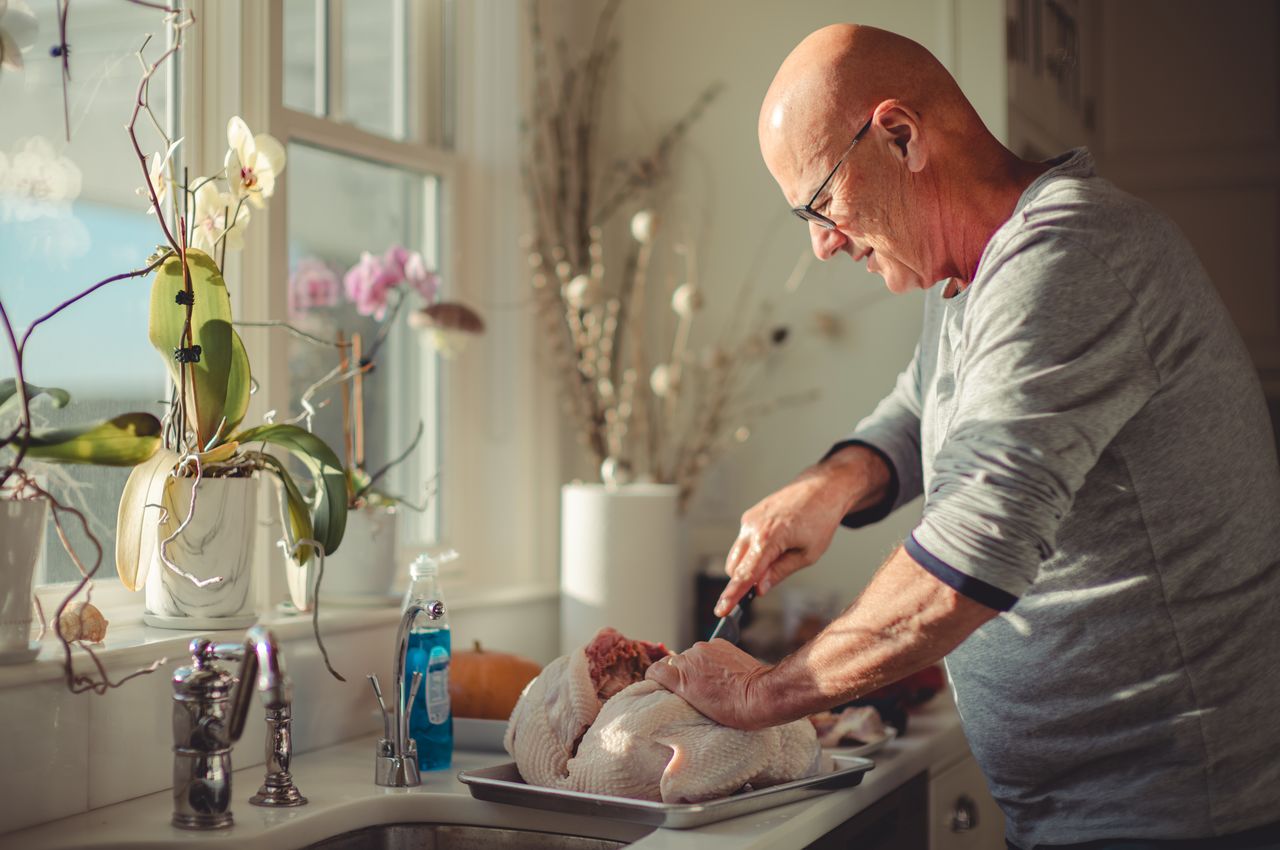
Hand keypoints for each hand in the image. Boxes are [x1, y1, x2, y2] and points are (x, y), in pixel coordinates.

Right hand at [645, 639, 773, 729]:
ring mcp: (704, 648)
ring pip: (692, 656)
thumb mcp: (698, 709)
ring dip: (697, 665)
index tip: (663, 685)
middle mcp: (689, 659)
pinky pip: (708, 650)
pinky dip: (711, 658)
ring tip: (712, 681)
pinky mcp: (719, 643)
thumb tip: (675, 689)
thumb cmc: (733, 709)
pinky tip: (722, 671)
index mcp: (680, 678)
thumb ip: (681, 693)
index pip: (655, 670)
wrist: (760, 696)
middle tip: (695, 689)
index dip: (657, 678)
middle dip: (681, 674)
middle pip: (675, 663)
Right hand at [716, 451, 870, 616]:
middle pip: (734, 568)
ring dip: (748, 566)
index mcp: (769, 537)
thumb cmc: (819, 521)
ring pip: (736, 556)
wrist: (821, 489)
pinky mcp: (749, 516)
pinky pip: (743, 543)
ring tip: (779, 557)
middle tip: (764, 586)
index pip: (745, 574)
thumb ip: (779, 572)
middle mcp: (752, 527)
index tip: (720, 611)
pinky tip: (776, 544)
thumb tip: (758, 590)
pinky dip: (752, 552)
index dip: (732, 595)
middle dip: (743, 581)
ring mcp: (748, 520)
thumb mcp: (807, 554)